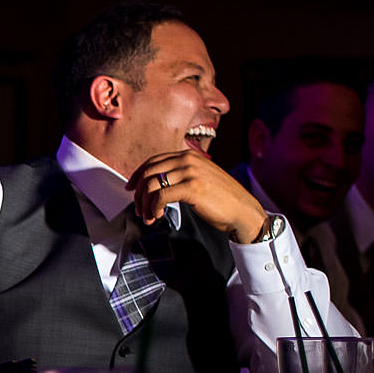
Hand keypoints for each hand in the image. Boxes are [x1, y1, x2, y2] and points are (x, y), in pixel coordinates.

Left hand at [125, 150, 269, 244]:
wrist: (243, 210)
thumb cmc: (221, 199)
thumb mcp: (199, 178)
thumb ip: (181, 175)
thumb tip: (156, 183)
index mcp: (189, 155)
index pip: (153, 161)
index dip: (137, 175)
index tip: (130, 189)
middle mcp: (188, 160)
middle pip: (148, 172)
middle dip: (139, 193)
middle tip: (139, 209)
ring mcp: (191, 172)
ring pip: (151, 185)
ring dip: (145, 204)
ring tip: (149, 217)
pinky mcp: (192, 187)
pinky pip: (160, 195)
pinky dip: (154, 208)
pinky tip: (157, 216)